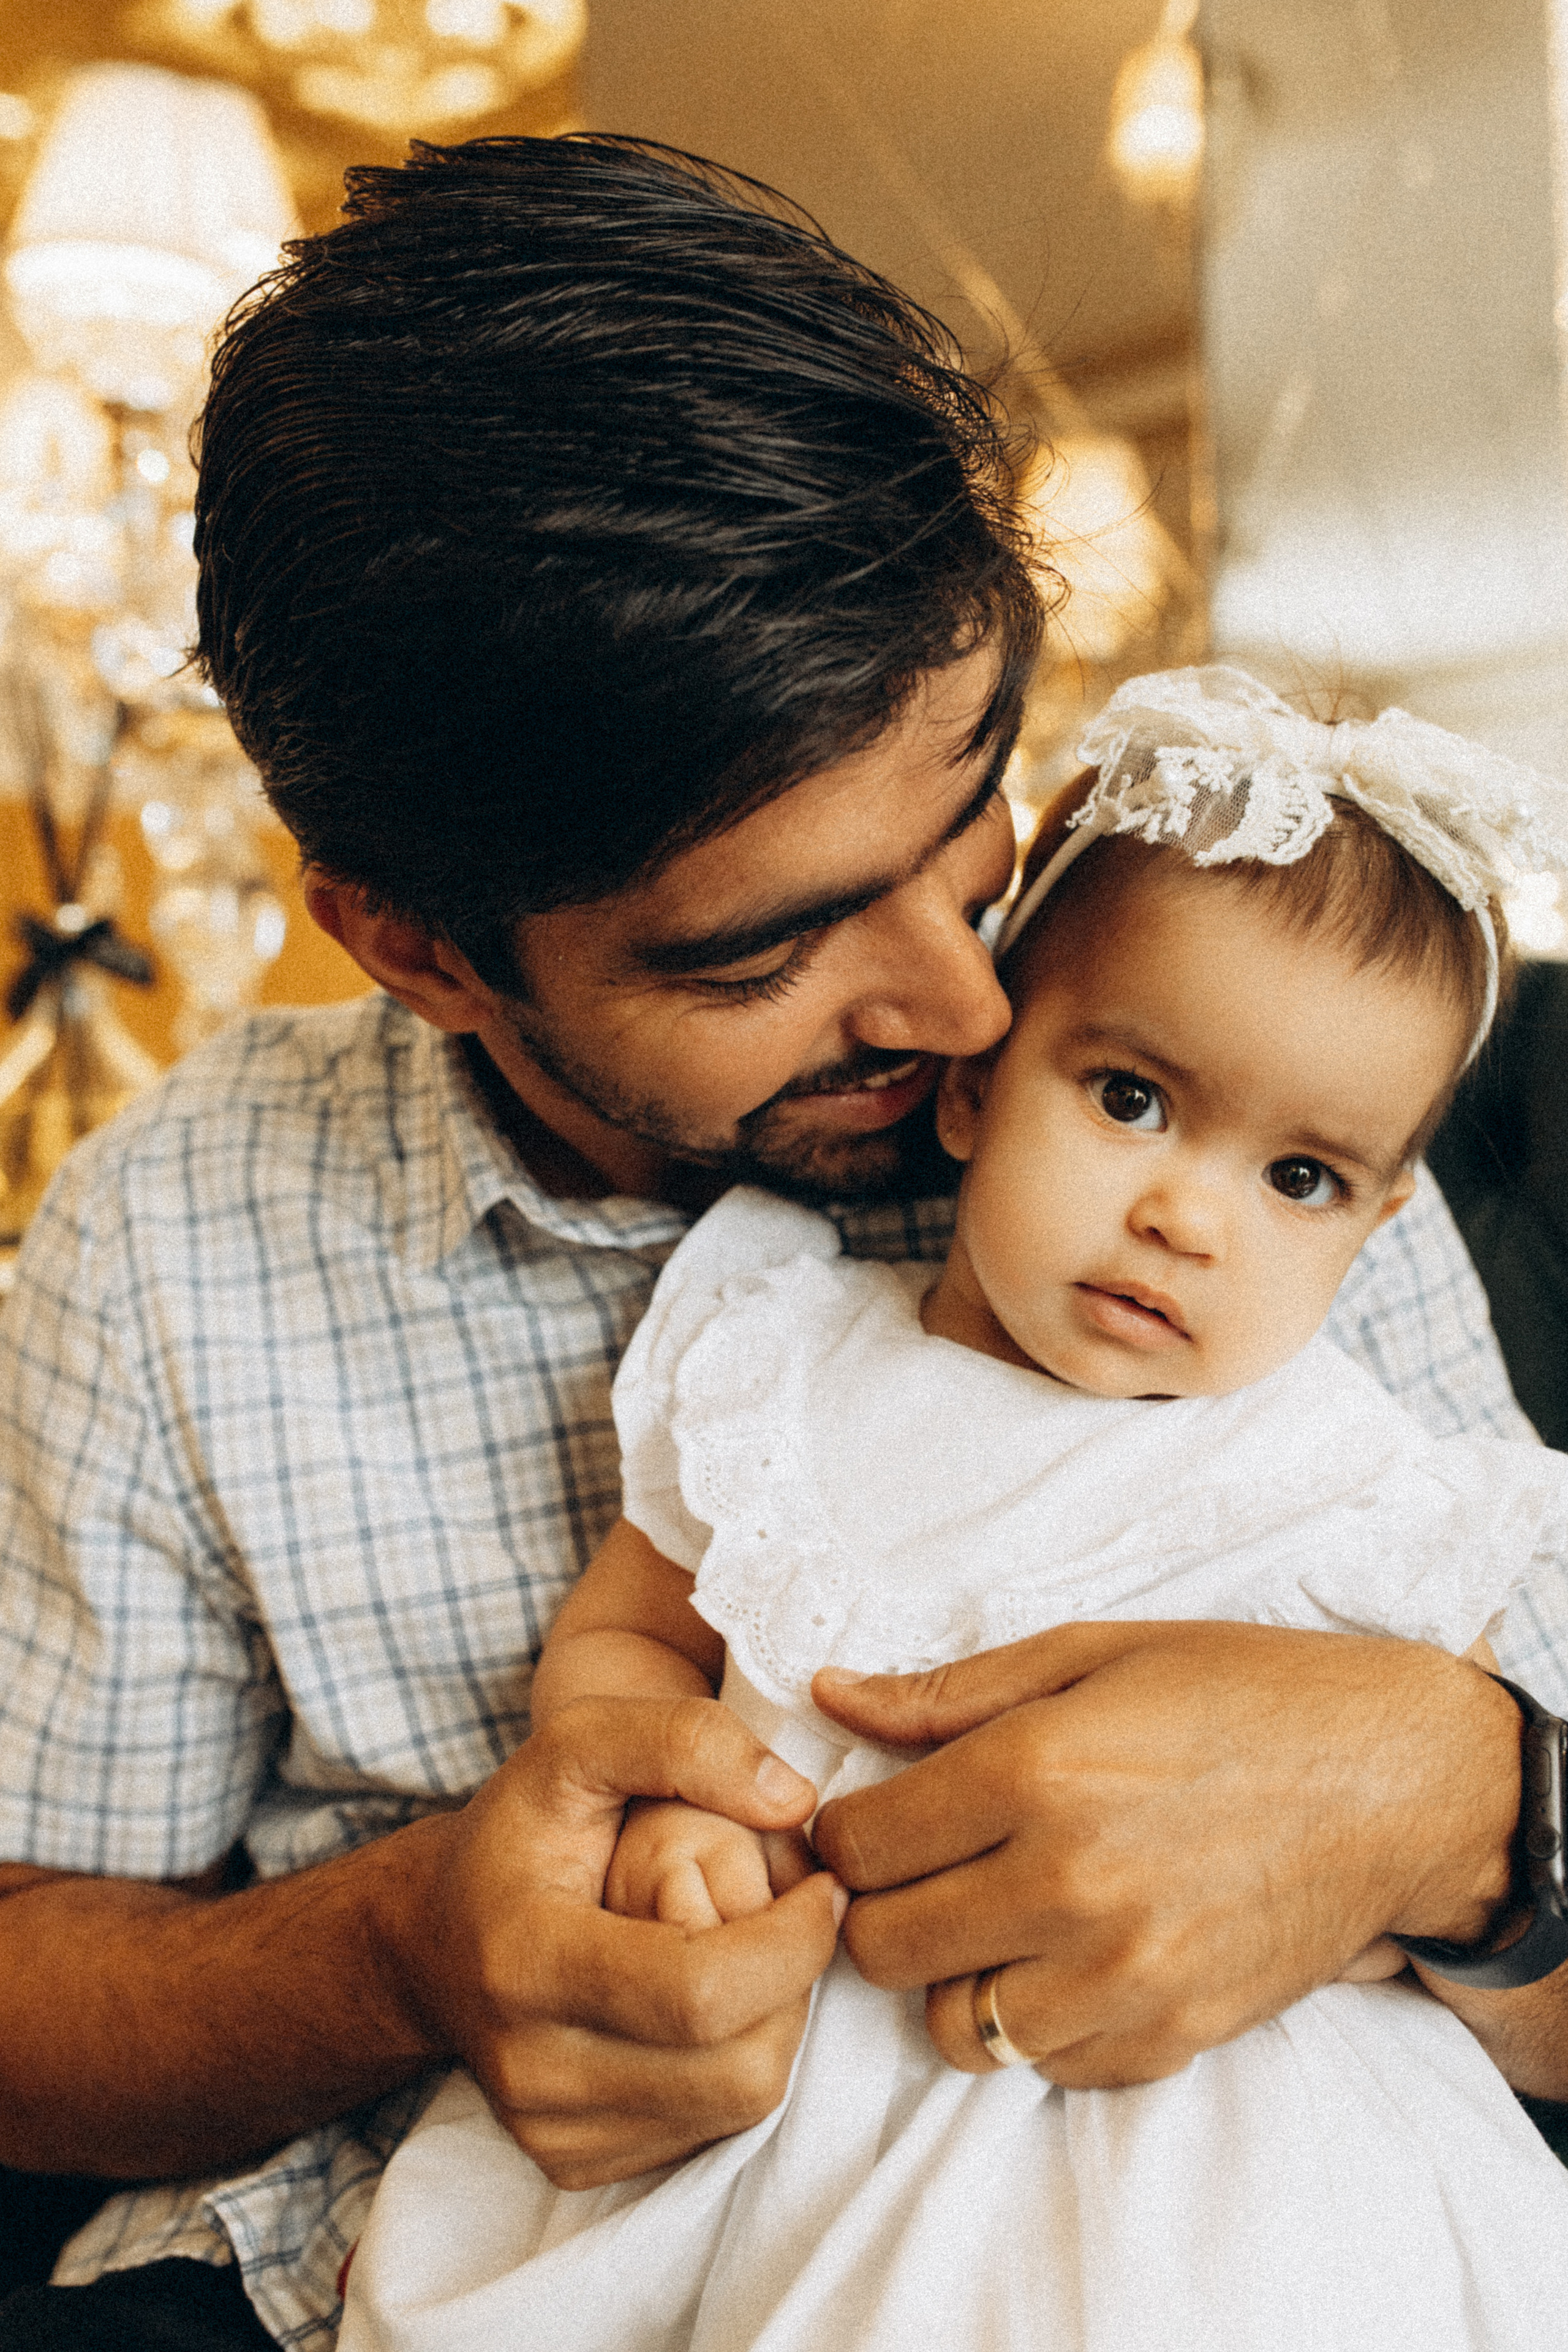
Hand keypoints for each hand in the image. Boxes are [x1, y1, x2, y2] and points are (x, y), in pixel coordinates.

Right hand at [377, 1695, 842, 2186]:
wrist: (431, 1938)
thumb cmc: (517, 1832)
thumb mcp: (576, 1742)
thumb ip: (684, 1741)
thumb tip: (794, 1800)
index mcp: (528, 1960)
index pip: (701, 1993)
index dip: (792, 1943)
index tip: (825, 1887)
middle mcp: (533, 2066)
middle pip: (737, 2067)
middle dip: (797, 1986)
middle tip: (799, 1919)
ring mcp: (551, 2129)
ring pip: (738, 2106)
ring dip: (778, 2025)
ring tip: (758, 1953)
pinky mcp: (574, 2163)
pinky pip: (709, 2132)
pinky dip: (736, 2064)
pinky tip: (713, 2005)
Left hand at [810, 1622, 1517, 2089]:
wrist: (1395, 1779)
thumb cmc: (1242, 1694)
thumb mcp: (1092, 1654)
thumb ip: (948, 1693)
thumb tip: (830, 1697)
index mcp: (1034, 1773)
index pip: (856, 1846)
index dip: (842, 1831)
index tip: (869, 1818)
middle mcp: (1068, 1886)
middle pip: (881, 1946)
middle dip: (879, 1906)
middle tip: (920, 1870)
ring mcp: (1122, 1976)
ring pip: (951, 2025)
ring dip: (951, 1976)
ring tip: (992, 1916)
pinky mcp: (1170, 2036)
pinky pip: (1044, 2065)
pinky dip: (1036, 2021)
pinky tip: (1066, 1954)